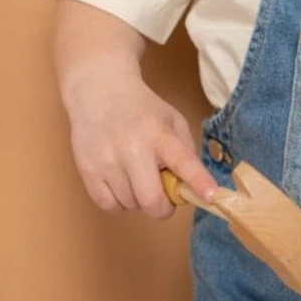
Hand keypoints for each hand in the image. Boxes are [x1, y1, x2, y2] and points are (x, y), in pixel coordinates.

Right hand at [64, 63, 216, 218]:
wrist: (99, 92)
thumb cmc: (141, 109)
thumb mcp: (172, 119)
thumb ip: (185, 149)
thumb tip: (191, 184)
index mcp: (159, 133)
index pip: (183, 162)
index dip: (198, 182)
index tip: (212, 197)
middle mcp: (133, 149)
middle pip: (152, 200)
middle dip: (163, 207)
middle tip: (164, 196)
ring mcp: (108, 162)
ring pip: (131, 206)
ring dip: (139, 200)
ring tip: (138, 177)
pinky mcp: (88, 172)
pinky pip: (109, 206)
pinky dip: (119, 203)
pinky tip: (122, 184)